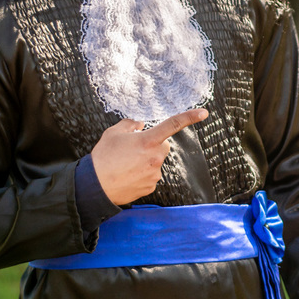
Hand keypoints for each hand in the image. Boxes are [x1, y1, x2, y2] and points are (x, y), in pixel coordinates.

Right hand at [91, 108, 208, 205]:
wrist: (95, 186)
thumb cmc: (103, 157)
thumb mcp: (113, 133)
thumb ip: (130, 125)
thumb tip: (140, 125)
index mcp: (148, 140)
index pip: (172, 125)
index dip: (189, 117)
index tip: (204, 113)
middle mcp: (155, 157)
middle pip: (162, 145)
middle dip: (152, 145)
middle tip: (132, 149)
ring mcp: (155, 173)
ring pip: (156, 161)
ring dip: (146, 160)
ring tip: (125, 164)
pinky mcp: (151, 186)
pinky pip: (151, 175)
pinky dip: (142, 174)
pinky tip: (128, 175)